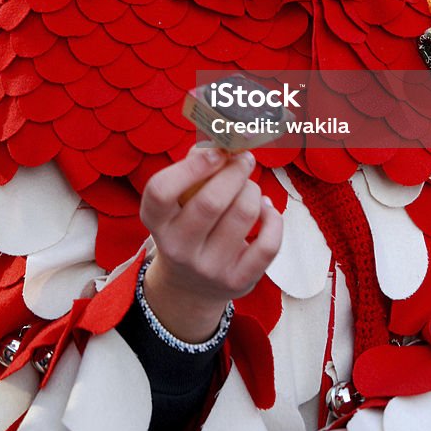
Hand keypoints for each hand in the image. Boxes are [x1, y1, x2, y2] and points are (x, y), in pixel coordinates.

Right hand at [140, 145, 282, 343]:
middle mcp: (178, 248)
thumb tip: (220, 142)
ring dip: (252, 190)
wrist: (190, 288)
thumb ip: (193, 167)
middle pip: (211, 202)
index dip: (192, 166)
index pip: (161, 191)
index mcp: (157, 222)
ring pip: (243, 215)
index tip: (217, 151)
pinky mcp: (238, 281)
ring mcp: (209, 268)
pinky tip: (265, 210)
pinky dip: (273, 218)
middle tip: (243, 160)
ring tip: (249, 188)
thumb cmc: (187, 227)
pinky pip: (268, 244)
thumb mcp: (177, 202)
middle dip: (235, 172)